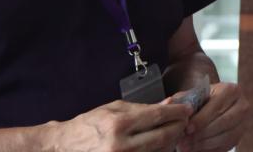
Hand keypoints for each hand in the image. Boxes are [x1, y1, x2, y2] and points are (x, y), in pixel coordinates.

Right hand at [44, 99, 191, 151]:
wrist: (65, 147)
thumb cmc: (89, 125)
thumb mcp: (113, 109)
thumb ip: (141, 108)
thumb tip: (168, 104)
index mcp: (119, 123)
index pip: (156, 116)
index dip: (176, 112)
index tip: (187, 108)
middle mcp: (122, 144)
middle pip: (162, 136)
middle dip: (178, 127)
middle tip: (186, 120)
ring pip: (158, 150)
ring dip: (171, 140)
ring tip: (175, 131)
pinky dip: (158, 150)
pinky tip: (161, 143)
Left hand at [175, 82, 248, 151]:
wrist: (214, 107)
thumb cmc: (202, 100)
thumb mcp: (193, 95)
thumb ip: (181, 99)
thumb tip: (168, 103)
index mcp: (231, 90)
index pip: (216, 106)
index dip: (201, 119)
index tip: (187, 128)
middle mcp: (242, 105)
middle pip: (223, 122)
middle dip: (202, 133)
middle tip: (185, 142)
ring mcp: (243, 122)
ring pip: (226, 136)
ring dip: (205, 144)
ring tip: (187, 147)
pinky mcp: (240, 137)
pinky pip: (226, 146)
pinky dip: (210, 149)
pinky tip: (196, 149)